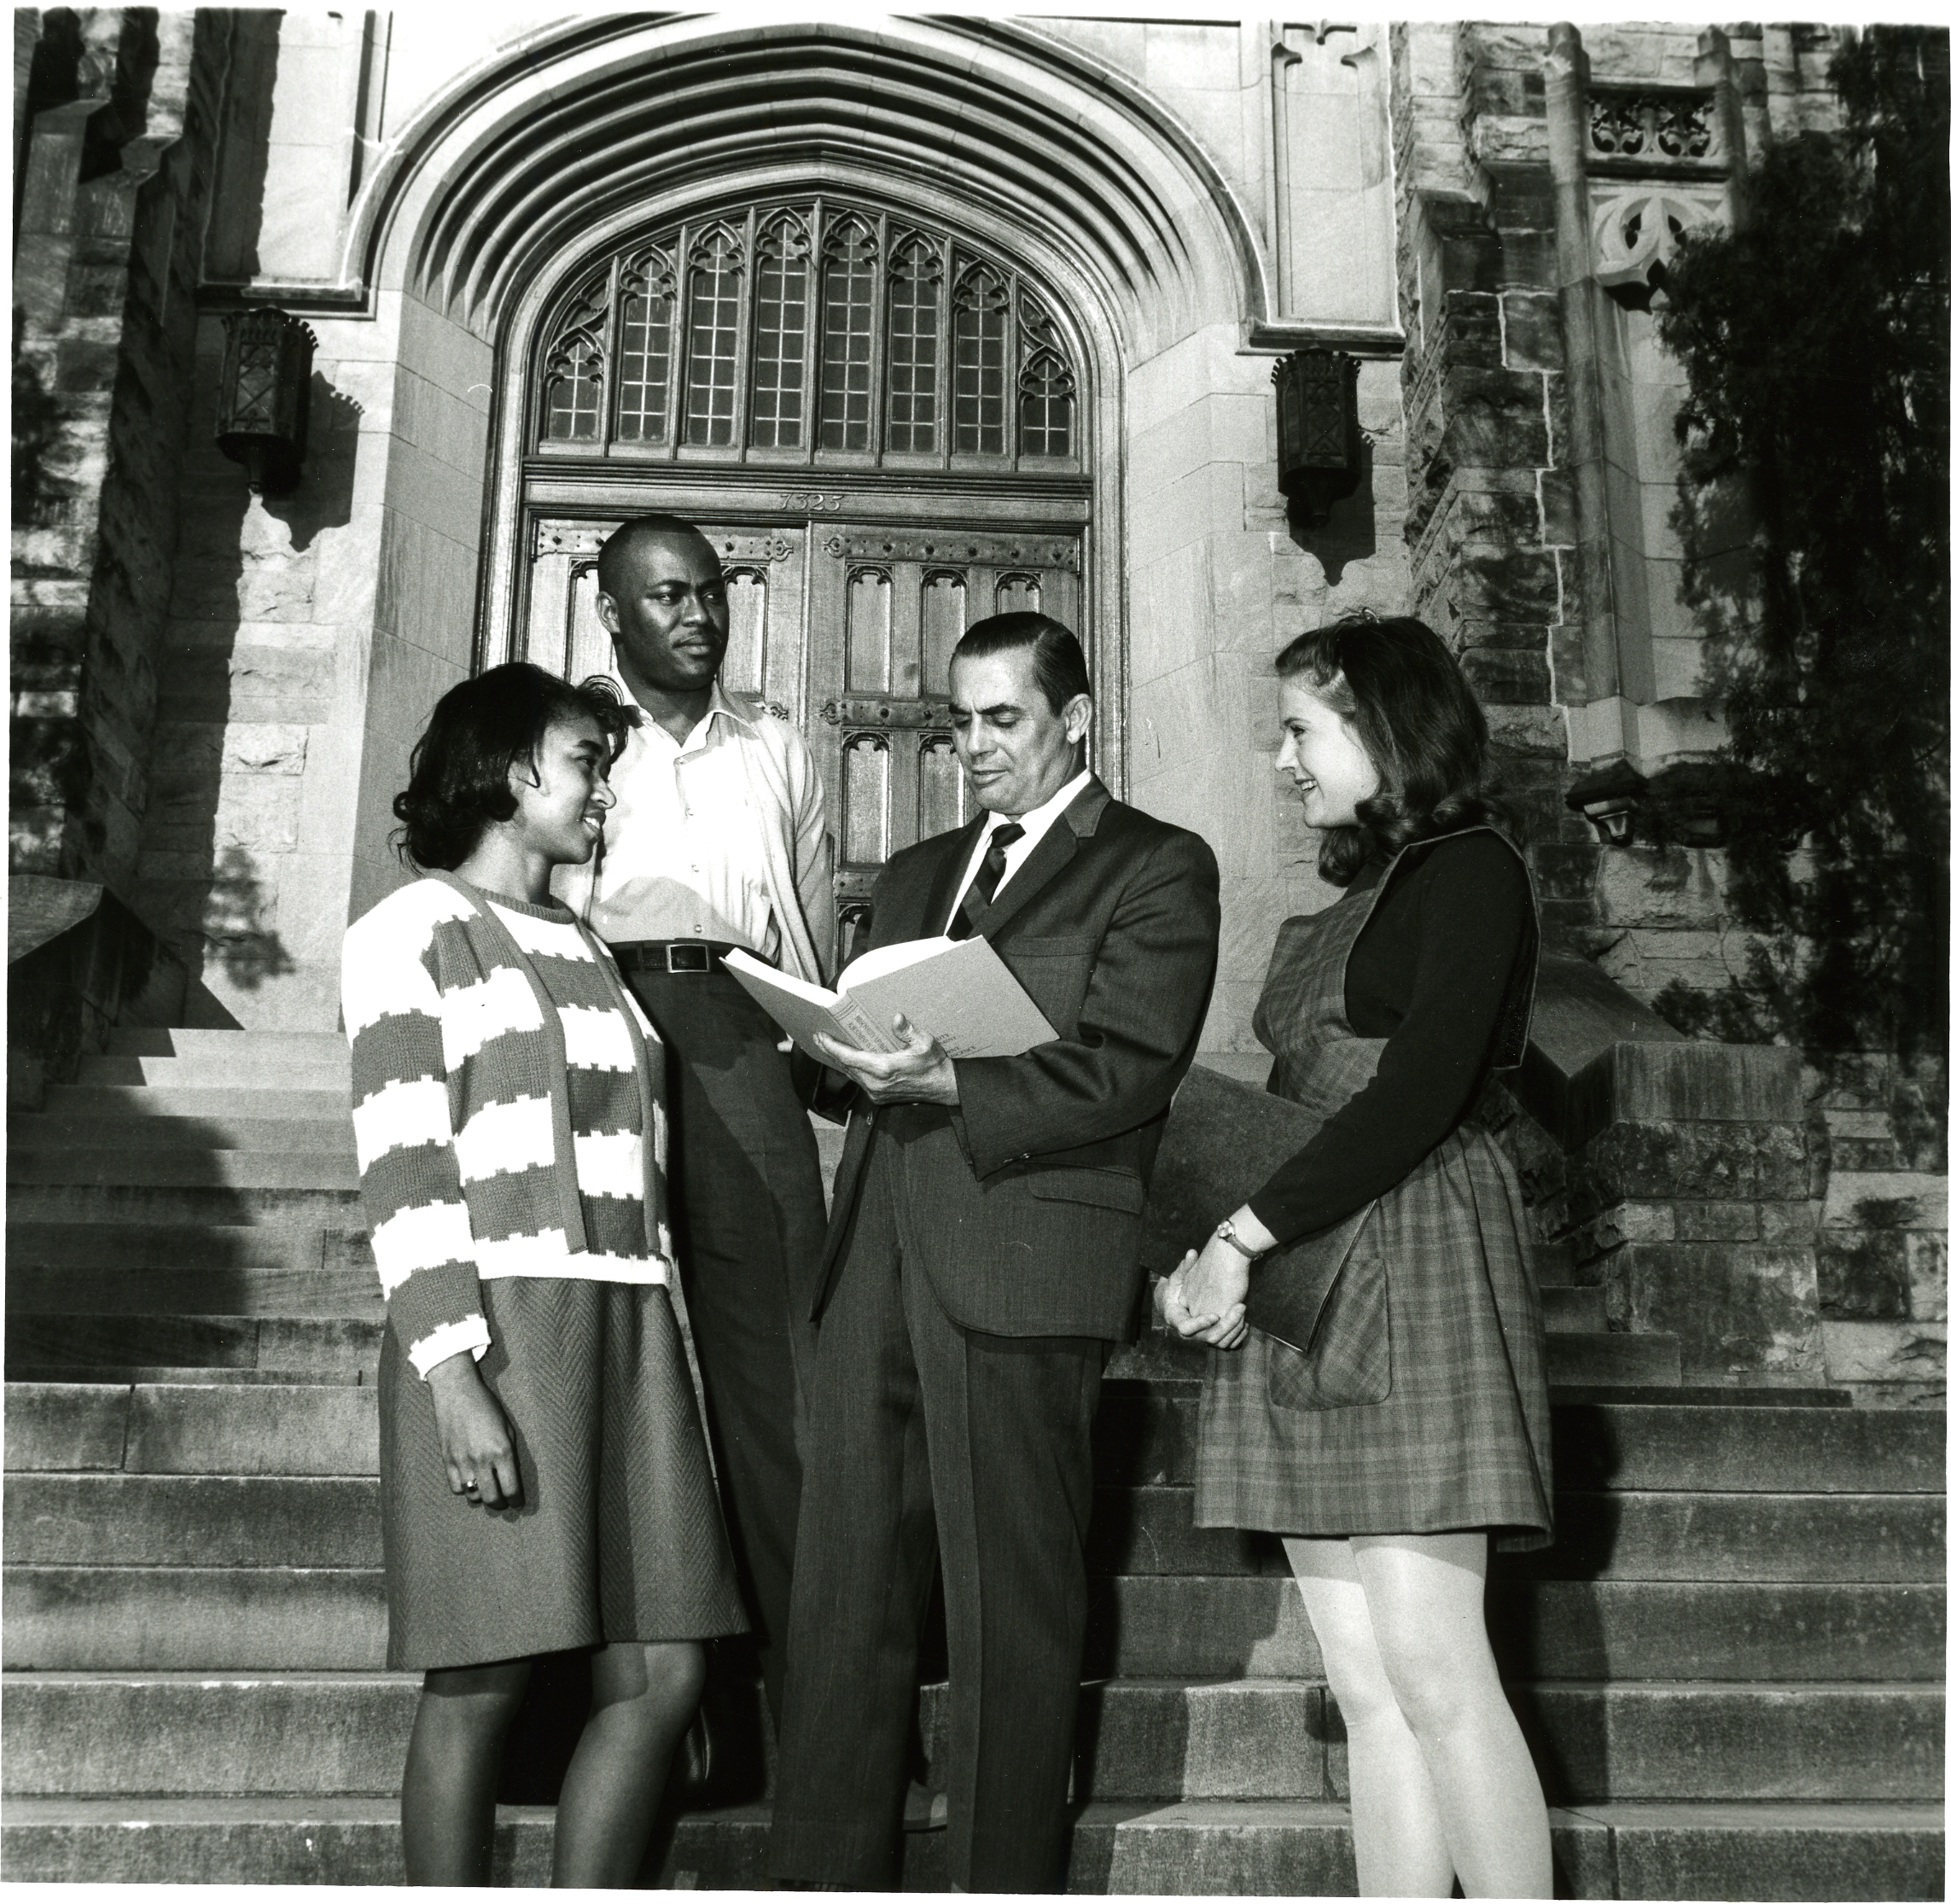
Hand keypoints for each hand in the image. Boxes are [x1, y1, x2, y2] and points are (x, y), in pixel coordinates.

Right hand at [425, 1354, 521, 1506]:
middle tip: (503, 1502)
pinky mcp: (447, 1460)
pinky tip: (469, 1482)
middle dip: (500, 1504)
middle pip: (492, 1498)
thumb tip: (511, 1475)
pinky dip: (464, 1489)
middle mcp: (482, 1460)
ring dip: (482, 1497)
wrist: (457, 1392)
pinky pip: (456, 1488)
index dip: (516, 1500)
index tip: (517, 1503)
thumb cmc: (487, 1406)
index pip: (511, 1488)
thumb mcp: (508, 1427)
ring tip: (486, 1491)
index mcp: (502, 1451)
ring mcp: (463, 1461)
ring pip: (473, 1496)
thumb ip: (510, 1452)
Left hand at [815, 1014, 958, 1106]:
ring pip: (850, 1074)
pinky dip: (849, 1068)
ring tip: (827, 1046)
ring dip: (838, 1060)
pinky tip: (845, 1060)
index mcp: (884, 1069)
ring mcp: (876, 1092)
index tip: (821, 1037)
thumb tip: (896, 1018)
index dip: (832, 1047)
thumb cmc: (934, 1064)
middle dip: (830, 1051)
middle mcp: (876, 1083)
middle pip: (845, 1066)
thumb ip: (908, 1031)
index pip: (849, 1057)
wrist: (943, 1087)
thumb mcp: (925, 1043)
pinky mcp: (878, 1097)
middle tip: (818, 1037)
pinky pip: (858, 1081)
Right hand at [1153, 1248, 1245, 1349]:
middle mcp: (1193, 1332)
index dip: (1200, 1323)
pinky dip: (1238, 1336)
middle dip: (1228, 1324)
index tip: (1215, 1315)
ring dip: (1235, 1330)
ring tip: (1244, 1312)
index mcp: (1178, 1318)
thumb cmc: (1181, 1286)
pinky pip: (1228, 1343)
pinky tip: (1246, 1323)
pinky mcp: (1217, 1336)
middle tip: (1241, 1306)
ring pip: (1222, 1343)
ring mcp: (1206, 1335)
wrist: (1183, 1301)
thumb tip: (1191, 1252)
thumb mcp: (1180, 1276)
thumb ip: (1186, 1267)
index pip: (1186, 1328)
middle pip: (1211, 1338)